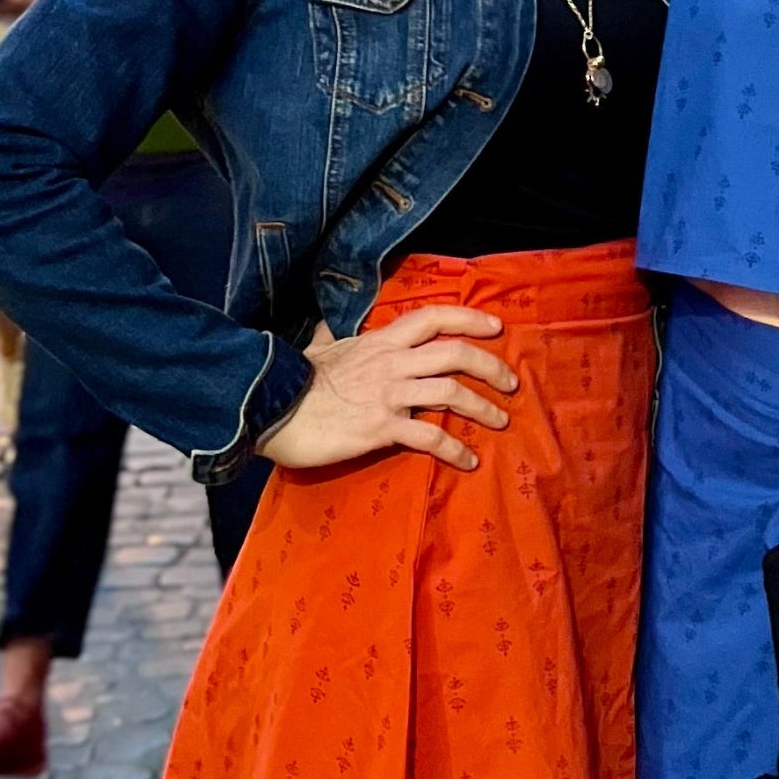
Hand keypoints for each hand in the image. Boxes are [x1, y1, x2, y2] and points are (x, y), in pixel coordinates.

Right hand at [261, 307, 516, 472]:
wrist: (268, 409)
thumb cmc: (292, 381)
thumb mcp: (316, 348)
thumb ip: (330, 336)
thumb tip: (328, 325)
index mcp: (379, 341)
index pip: (432, 318)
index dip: (467, 318)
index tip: (495, 327)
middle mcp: (391, 363)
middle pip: (454, 353)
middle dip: (490, 366)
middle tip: (511, 383)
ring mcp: (388, 395)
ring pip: (450, 392)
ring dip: (482, 407)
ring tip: (500, 421)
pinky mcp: (381, 428)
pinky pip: (429, 437)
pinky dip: (454, 449)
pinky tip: (468, 461)